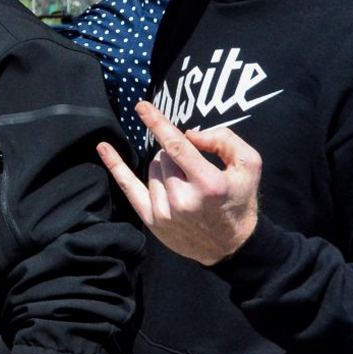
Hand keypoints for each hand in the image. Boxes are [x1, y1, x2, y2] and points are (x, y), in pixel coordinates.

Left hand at [97, 101, 261, 266]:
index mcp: (208, 183)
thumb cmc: (239, 200)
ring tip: (185, 185)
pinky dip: (116, 166)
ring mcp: (165, 212)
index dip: (158, 123)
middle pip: (165, 157)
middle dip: (176, 156)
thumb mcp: (249, 165)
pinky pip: (128, 187)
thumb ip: (224, 140)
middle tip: (193, 171)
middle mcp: (184, 199)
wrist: (231, 247)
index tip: (142, 106)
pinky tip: (103, 148)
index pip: (176, 146)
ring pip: (152, 170)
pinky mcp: (152, 221)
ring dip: (164, 169)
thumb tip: (189, 133)